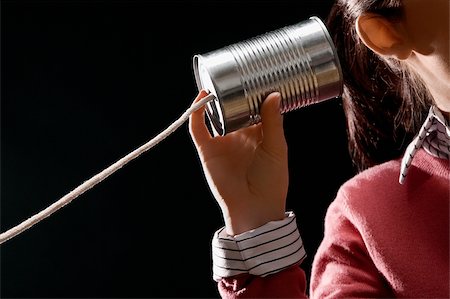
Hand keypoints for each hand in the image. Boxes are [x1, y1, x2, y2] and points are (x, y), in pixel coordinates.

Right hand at [189, 90, 288, 235]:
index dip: (254, 94)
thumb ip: (273, 121)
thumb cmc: (271, 181)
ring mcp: (222, 142)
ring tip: (217, 81)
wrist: (254, 207)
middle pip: (232, 110)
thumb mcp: (277, 148)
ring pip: (214, 116)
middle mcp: (239, 136)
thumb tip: (274, 95)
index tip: (257, 76)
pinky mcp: (208, 150)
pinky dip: (196, 113)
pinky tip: (201, 98)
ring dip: (213, 100)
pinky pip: (198, 129)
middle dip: (232, 93)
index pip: (254, 110)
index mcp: (258, 135)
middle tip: (236, 73)